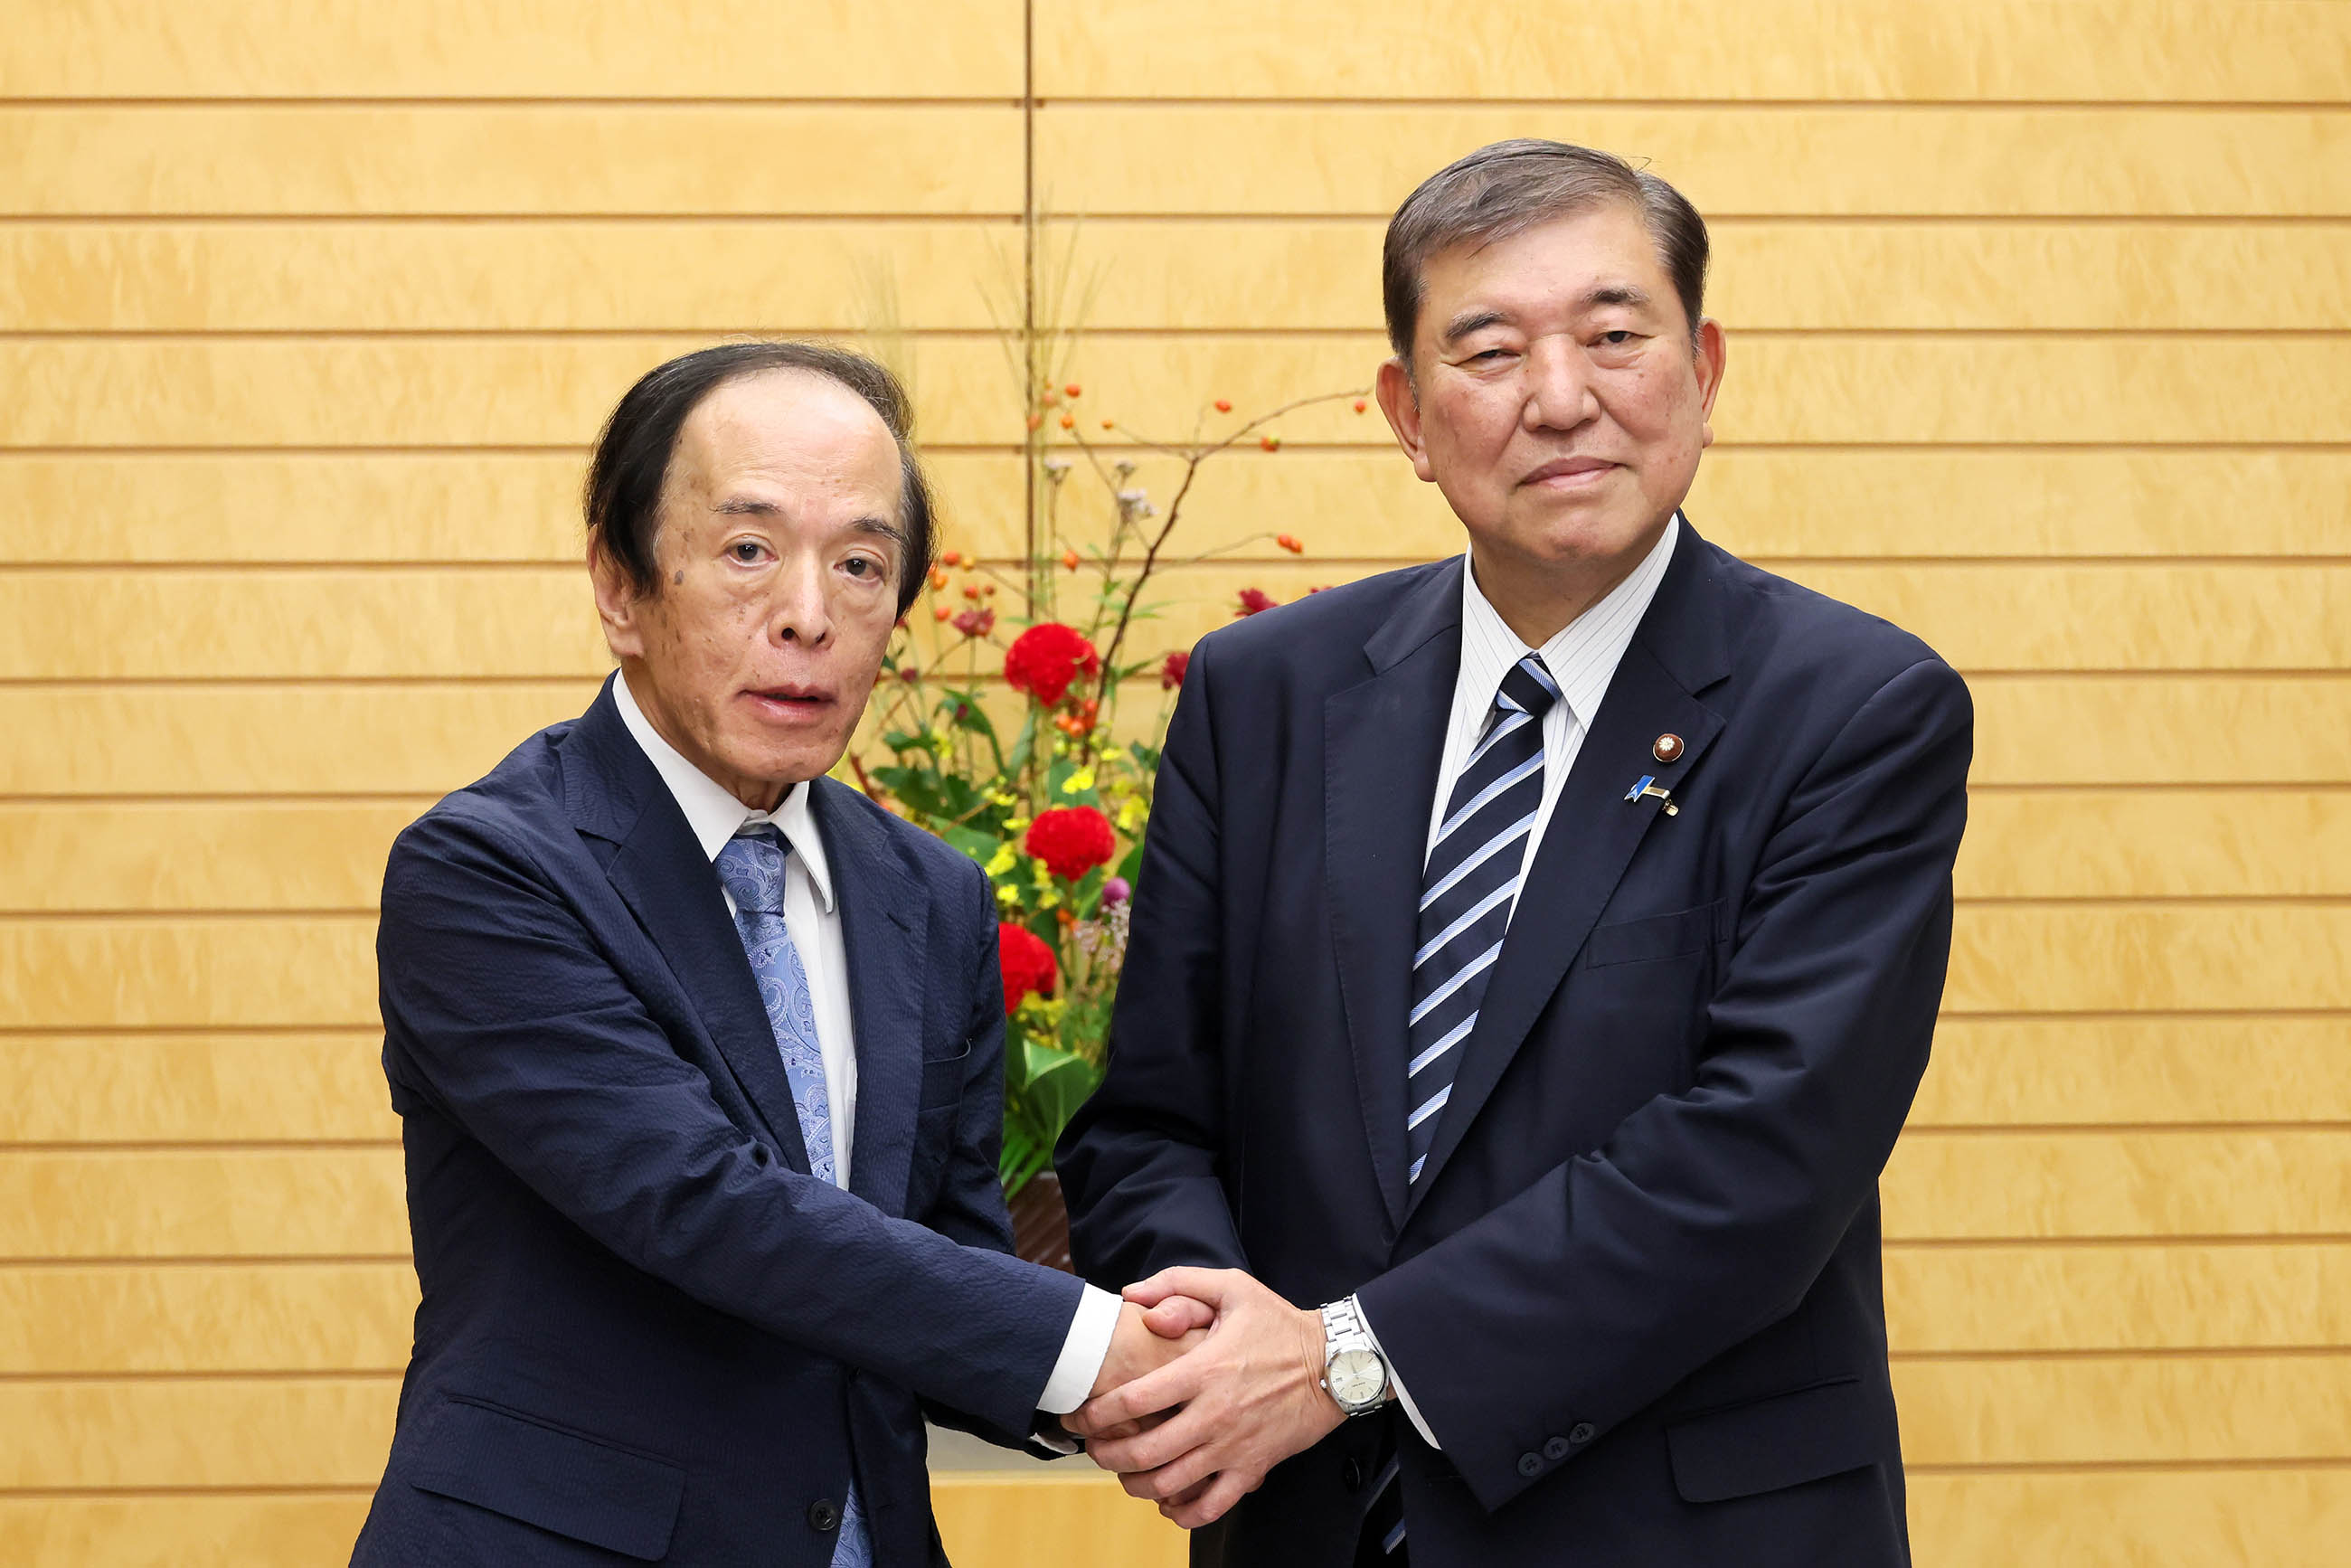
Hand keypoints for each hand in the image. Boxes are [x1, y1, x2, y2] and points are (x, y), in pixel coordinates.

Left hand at [1067, 1267, 1342, 1527]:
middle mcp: (1214, 1414)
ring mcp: (1233, 1446)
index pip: (1134, 1400)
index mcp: (1204, 1370)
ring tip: (1121, 1472)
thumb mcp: (1232, 1286)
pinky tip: (1166, 1501)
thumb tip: (1131, 1297)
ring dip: (1134, 1483)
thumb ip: (1177, 1284)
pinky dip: (1182, 1512)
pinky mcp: (1253, 1468)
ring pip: (1170, 1483)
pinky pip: (1211, 1505)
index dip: (1096, 1413)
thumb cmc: (1278, 1323)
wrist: (1334, 1363)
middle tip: (1092, 1447)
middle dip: (1106, 1454)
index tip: (1078, 1415)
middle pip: (1144, 1451)